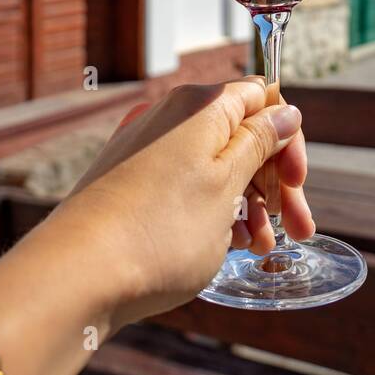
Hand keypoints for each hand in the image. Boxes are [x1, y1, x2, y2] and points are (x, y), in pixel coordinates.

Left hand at [52, 77, 315, 325]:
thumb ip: (259, 143)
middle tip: (298, 229)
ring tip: (257, 248)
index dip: (287, 139)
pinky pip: (186, 188)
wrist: (77, 276)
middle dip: (274, 183)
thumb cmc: (159, 230)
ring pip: (216, 168)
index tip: (296, 182)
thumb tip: (284, 112)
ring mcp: (147, 152)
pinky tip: (226, 246)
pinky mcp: (131, 185)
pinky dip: (214, 213)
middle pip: (242, 137)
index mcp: (199, 106)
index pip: (262, 98)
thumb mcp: (227, 185)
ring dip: (248, 205)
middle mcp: (171, 119)